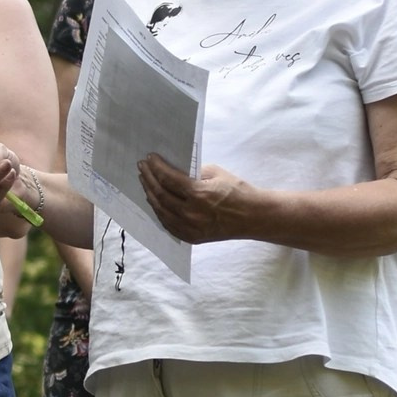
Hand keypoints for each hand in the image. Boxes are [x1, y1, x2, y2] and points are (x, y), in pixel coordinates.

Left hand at [137, 155, 254, 243]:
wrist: (253, 217)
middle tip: (142, 168)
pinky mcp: (192, 238)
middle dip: (149, 179)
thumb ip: (193, 173)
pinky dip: (159, 213)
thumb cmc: (238, 191)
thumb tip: (175, 170)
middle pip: (160, 195)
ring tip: (145, 182)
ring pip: (161, 211)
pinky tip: (155, 202)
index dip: (156, 167)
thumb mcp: (216, 173)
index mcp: (199, 194)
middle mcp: (191, 213)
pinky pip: (169, 226)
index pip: (168, 179)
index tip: (149, 158)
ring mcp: (191, 228)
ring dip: (150, 195)